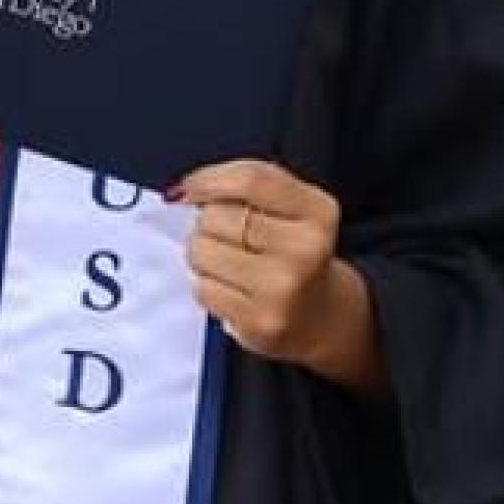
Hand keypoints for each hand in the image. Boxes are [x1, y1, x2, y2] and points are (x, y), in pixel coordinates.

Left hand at [172, 158, 386, 395]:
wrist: (321, 315)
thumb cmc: (293, 247)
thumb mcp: (289, 204)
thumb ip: (247, 183)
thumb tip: (183, 191)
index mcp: (318, 211)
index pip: (250, 179)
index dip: (208, 179)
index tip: (188, 188)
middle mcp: (305, 250)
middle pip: (217, 215)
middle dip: (208, 220)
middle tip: (228, 235)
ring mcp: (281, 290)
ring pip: (201, 250)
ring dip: (202, 251)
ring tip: (227, 260)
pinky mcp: (256, 324)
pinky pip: (201, 288)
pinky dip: (206, 283)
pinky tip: (230, 287)